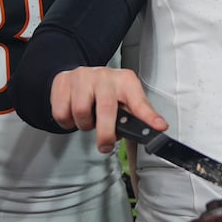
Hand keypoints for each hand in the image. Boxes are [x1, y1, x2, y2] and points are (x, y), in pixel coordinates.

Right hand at [50, 67, 166, 153]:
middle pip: (106, 109)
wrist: (78, 77)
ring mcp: (82, 77)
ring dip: (84, 124)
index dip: (149, 116)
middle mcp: (105, 76)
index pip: (138, 100)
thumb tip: (157, 128)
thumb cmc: (105, 93)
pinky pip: (62, 113)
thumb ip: (138, 114)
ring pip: (80, 112)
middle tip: (105, 145)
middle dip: (105, 134)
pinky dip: (67, 122)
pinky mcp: (63, 82)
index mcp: (125, 81)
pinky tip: (74, 115)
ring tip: (89, 120)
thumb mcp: (125, 100)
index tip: (160, 127)